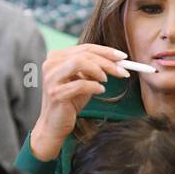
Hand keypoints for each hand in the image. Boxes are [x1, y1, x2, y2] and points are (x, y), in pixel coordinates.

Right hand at [30, 44, 129, 159]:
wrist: (55, 125)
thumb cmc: (70, 102)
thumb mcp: (84, 81)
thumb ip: (94, 69)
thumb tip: (118, 60)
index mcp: (57, 57)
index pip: (85, 48)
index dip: (106, 51)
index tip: (123, 57)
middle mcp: (51, 64)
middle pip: (84, 54)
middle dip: (107, 62)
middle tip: (123, 70)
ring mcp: (51, 78)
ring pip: (79, 63)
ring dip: (98, 70)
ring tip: (106, 80)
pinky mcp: (55, 93)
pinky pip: (79, 84)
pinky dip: (94, 86)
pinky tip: (100, 90)